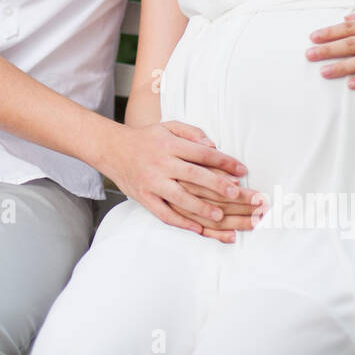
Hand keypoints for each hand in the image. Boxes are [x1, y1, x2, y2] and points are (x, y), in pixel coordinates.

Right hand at [106, 121, 261, 240]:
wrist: (111, 148)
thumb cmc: (145, 138)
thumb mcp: (168, 126)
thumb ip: (192, 133)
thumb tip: (213, 146)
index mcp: (170, 144)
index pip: (202, 153)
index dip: (225, 162)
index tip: (242, 170)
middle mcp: (161, 163)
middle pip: (194, 175)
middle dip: (218, 185)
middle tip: (238, 194)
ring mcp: (152, 182)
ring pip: (180, 198)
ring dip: (201, 208)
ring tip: (221, 216)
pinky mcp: (144, 197)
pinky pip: (163, 213)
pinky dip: (180, 222)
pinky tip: (197, 228)